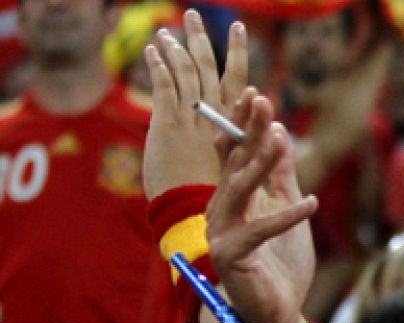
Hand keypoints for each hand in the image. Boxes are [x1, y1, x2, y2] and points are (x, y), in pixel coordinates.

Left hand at [143, 11, 248, 197]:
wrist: (194, 214)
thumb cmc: (215, 199)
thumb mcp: (234, 171)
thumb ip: (236, 148)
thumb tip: (244, 139)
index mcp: (236, 124)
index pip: (239, 80)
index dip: (237, 52)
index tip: (237, 28)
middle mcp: (216, 116)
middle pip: (211, 67)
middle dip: (202, 38)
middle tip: (193, 16)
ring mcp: (191, 117)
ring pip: (185, 71)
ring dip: (175, 47)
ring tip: (166, 31)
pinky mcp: (167, 123)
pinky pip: (164, 84)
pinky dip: (158, 65)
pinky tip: (151, 51)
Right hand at [206, 92, 318, 322]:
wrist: (277, 314)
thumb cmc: (280, 264)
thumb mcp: (287, 210)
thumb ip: (281, 177)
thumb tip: (279, 134)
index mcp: (233, 199)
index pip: (234, 153)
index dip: (243, 124)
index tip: (256, 95)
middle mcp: (220, 212)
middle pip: (233, 164)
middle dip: (247, 131)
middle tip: (261, 101)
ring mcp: (221, 234)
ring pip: (238, 191)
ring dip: (260, 164)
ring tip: (280, 140)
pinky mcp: (231, 257)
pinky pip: (260, 231)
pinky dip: (287, 217)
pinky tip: (312, 202)